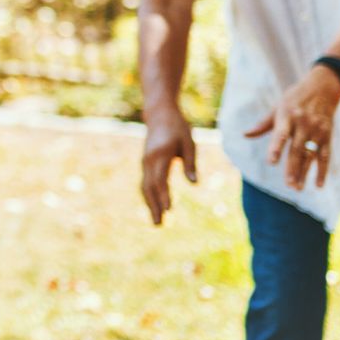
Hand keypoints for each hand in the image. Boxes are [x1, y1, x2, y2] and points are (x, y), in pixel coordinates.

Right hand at [141, 106, 196, 225]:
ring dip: (150, 205)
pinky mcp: (145, 163)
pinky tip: (154, 207)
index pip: (161, 179)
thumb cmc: (177, 128)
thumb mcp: (188, 142)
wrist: (159, 114)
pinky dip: (149, 197)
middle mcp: (149, 160)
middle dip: (154, 207)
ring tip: (157, 222)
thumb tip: (194, 184)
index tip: (169, 210)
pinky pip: (145, 183)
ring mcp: (144, 162)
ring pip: (144, 187)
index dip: (164, 195)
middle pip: (149, 187)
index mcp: (161, 154)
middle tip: (159, 225)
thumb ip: (190, 163)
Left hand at [244, 64, 339, 190]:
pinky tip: (318, 184)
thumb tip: (245, 134)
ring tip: (297, 187)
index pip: (281, 134)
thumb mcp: (277, 107)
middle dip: (293, 167)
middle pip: (297, 149)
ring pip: (311, 155)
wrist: (323, 87)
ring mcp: (317, 130)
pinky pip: (325, 155)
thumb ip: (263, 124)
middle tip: (289, 185)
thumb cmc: (294, 98)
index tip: (271, 162)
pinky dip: (322, 170)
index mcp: (287, 116)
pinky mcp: (328, 135)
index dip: (276, 148)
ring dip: (305, 172)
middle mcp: (303, 124)